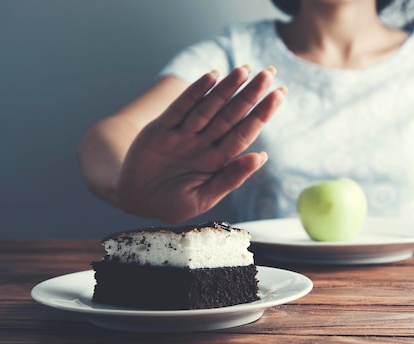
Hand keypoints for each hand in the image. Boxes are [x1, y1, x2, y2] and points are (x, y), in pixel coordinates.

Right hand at [115, 66, 285, 222]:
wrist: (135, 200)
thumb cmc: (172, 204)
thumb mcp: (202, 199)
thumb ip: (230, 178)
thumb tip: (261, 156)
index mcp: (217, 161)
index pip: (244, 133)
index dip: (262, 114)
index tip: (279, 96)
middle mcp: (204, 143)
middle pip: (231, 115)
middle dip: (250, 95)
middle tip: (269, 73)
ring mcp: (183, 134)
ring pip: (209, 106)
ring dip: (226, 88)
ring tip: (244, 69)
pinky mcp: (161, 128)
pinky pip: (181, 107)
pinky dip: (195, 91)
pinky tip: (212, 75)